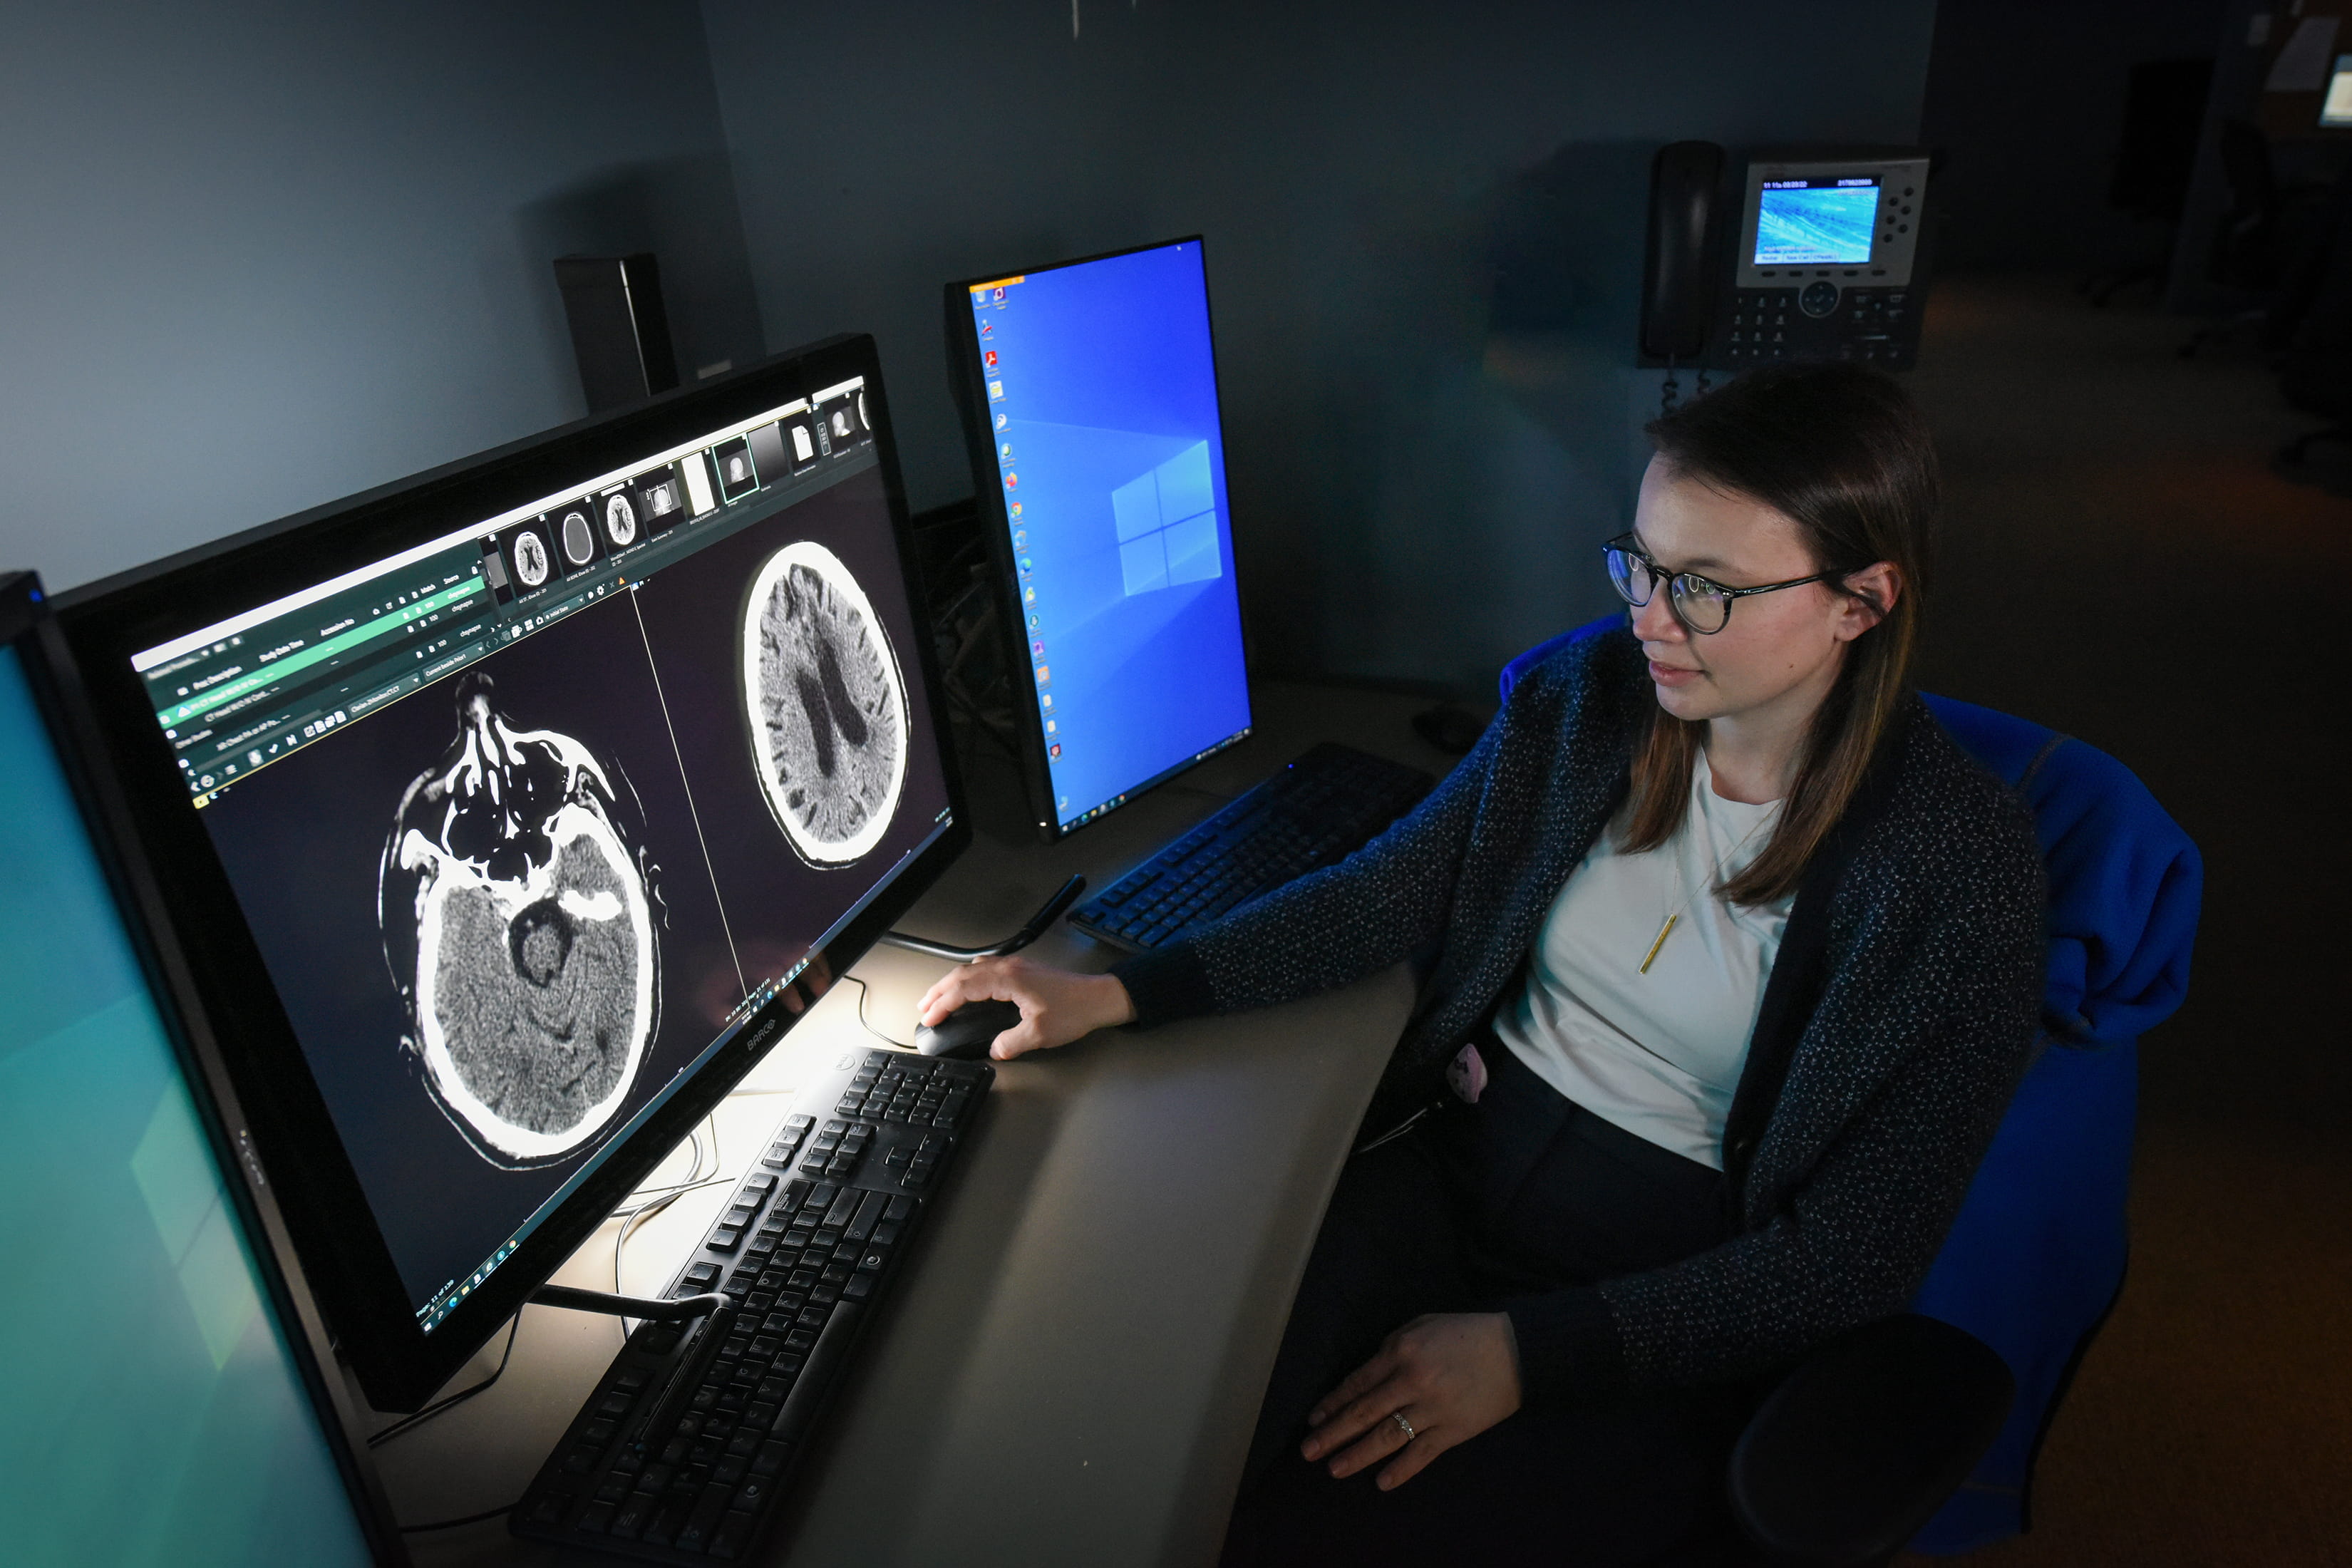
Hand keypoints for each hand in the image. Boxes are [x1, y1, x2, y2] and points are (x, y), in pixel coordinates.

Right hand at [914, 954, 1134, 1060]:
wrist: (1099, 997)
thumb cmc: (1074, 1010)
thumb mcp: (1039, 1034)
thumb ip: (1011, 1043)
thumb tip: (994, 1049)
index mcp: (1008, 979)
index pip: (963, 989)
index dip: (942, 1004)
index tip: (929, 1018)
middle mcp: (1009, 968)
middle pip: (963, 975)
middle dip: (939, 991)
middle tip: (924, 1007)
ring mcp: (1016, 966)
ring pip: (973, 970)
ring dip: (952, 983)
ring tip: (939, 998)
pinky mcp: (1023, 971)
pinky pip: (986, 969)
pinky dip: (969, 979)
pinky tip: (970, 988)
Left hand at [1301, 1313, 1521, 1489]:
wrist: (1517, 1351)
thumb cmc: (1466, 1333)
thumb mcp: (1423, 1324)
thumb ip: (1392, 1346)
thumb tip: (1368, 1373)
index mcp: (1400, 1351)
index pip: (1357, 1383)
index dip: (1333, 1403)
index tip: (1314, 1419)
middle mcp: (1411, 1381)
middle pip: (1364, 1413)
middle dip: (1333, 1432)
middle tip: (1308, 1451)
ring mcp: (1432, 1409)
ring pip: (1387, 1437)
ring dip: (1357, 1454)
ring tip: (1334, 1469)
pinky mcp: (1453, 1430)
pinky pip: (1422, 1454)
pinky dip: (1401, 1470)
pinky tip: (1382, 1482)